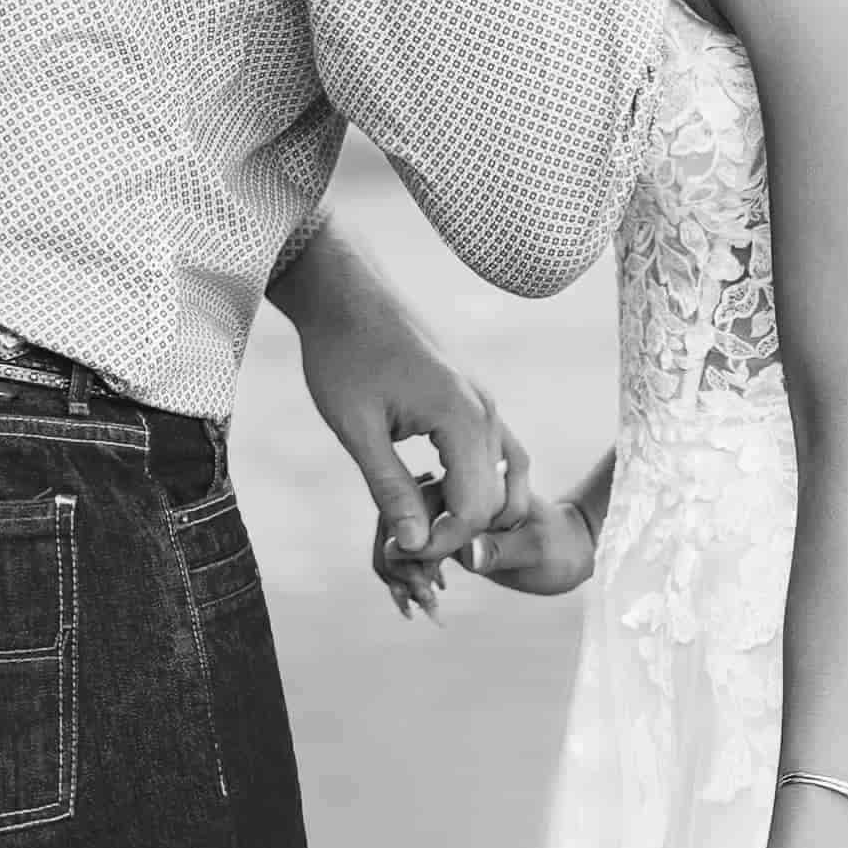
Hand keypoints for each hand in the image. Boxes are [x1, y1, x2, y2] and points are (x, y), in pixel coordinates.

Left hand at [276, 221, 517, 612]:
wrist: (347, 295)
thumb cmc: (343, 355)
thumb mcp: (357, 429)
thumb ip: (390, 490)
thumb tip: (412, 546)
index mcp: (461, 417)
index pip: (473, 511)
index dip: (438, 544)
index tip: (396, 552)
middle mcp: (486, 410)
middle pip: (494, 502)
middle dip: (454, 533)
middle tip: (400, 542)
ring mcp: (486, 403)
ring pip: (504, 481)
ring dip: (470, 512)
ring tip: (418, 520)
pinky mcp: (476, 399)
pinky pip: (497, 456)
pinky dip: (477, 485)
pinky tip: (435, 492)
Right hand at [372, 474, 594, 608]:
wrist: (569, 549)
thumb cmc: (561, 546)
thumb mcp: (538, 550)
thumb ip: (502, 549)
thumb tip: (467, 554)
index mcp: (470, 483)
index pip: (417, 505)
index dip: (411, 548)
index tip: (425, 586)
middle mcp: (451, 492)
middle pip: (395, 519)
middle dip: (396, 563)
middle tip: (418, 602)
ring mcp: (445, 513)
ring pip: (397, 536)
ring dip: (398, 574)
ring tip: (420, 609)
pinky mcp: (444, 534)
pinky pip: (409, 551)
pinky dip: (407, 578)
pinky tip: (424, 604)